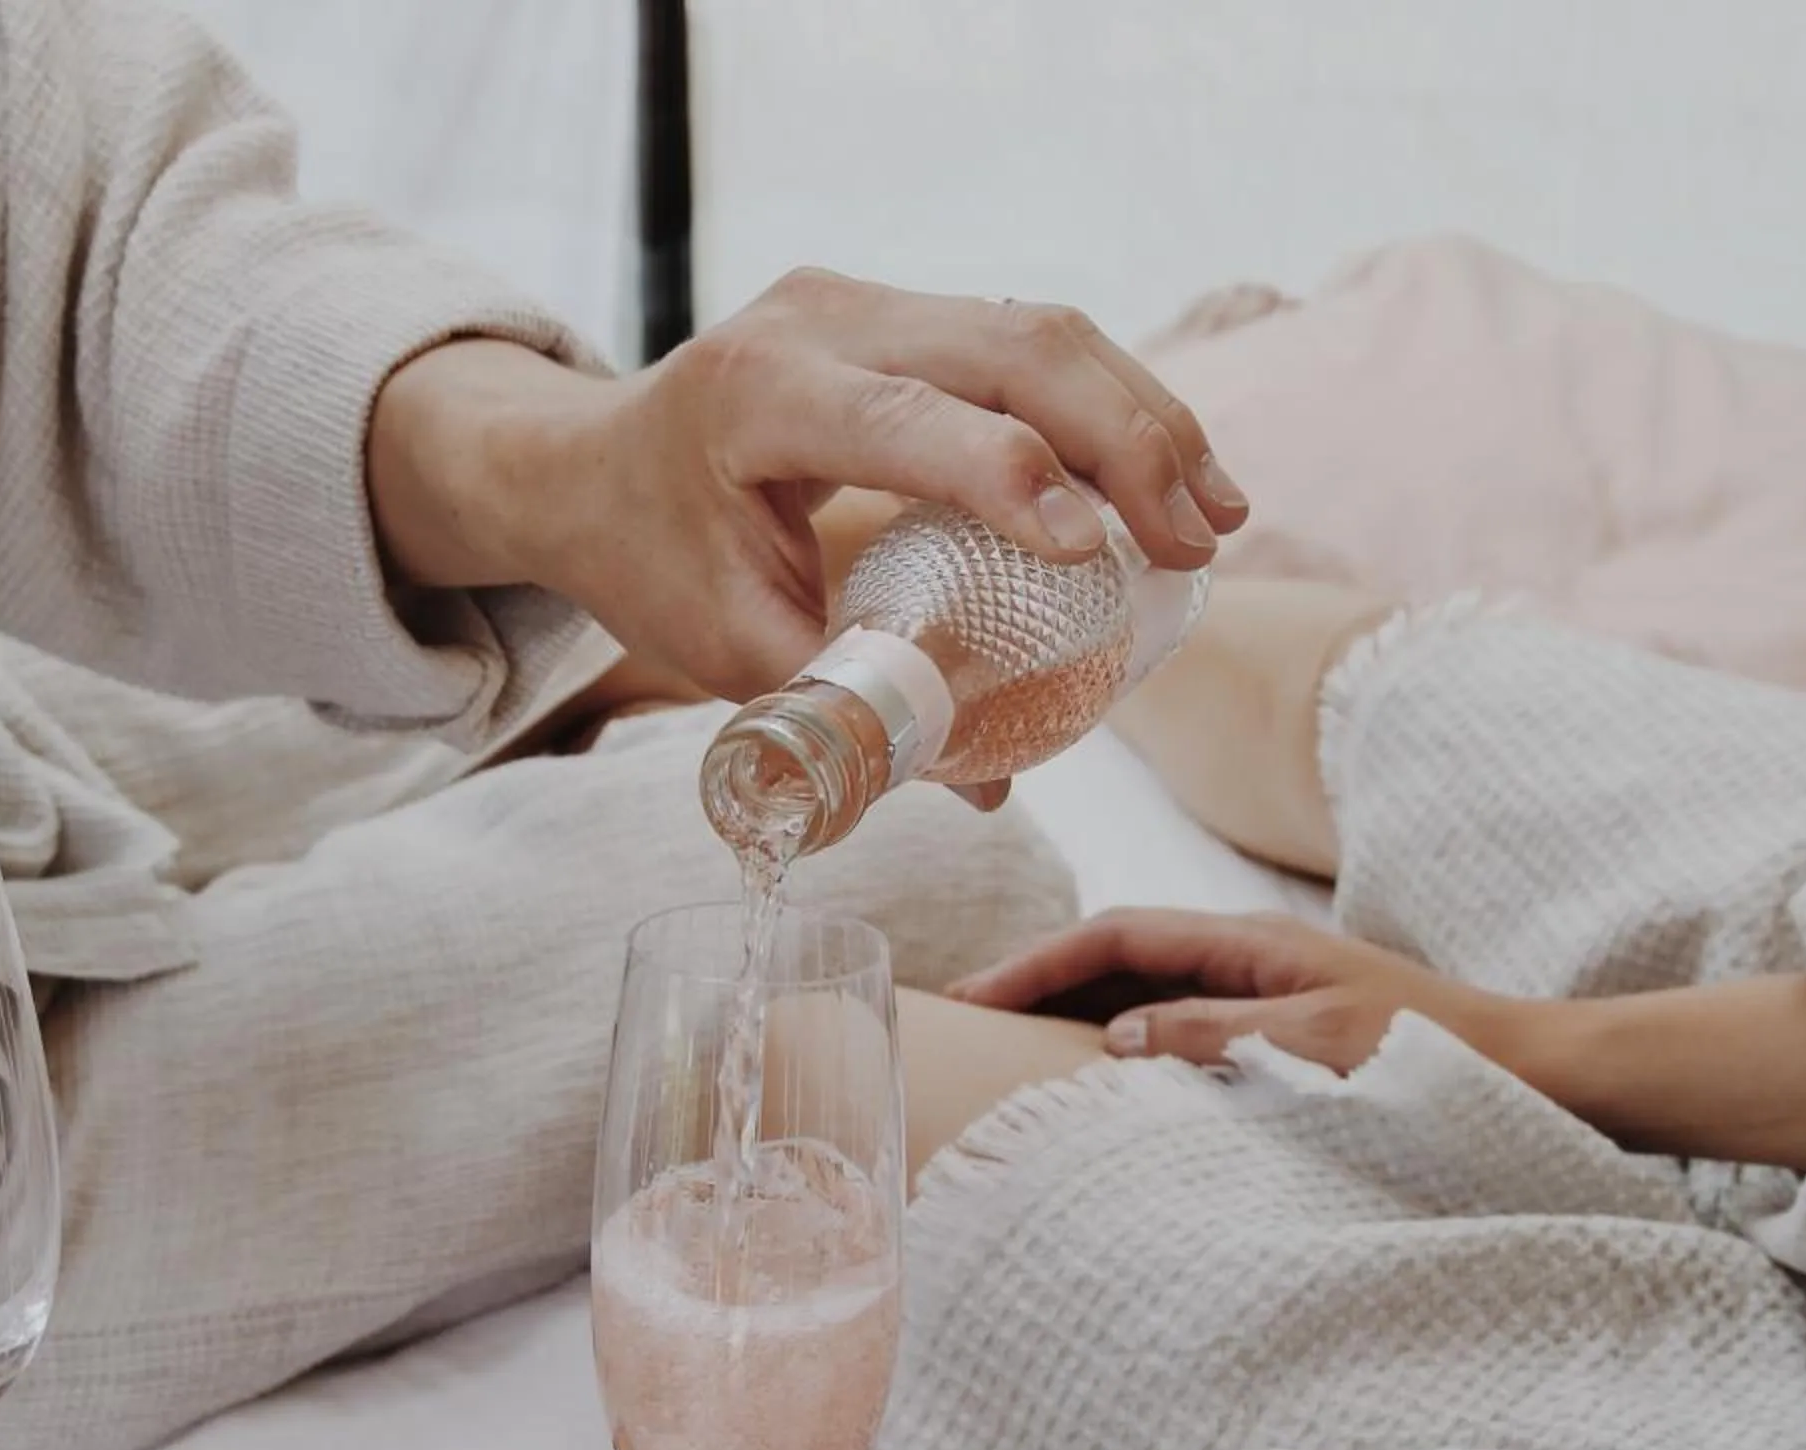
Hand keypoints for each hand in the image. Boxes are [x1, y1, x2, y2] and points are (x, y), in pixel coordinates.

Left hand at [368, 275, 1246, 702]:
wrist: (589, 465)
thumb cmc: (653, 561)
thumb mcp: (729, 653)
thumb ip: (850, 711)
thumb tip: (990, 793)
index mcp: (759, 394)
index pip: (907, 419)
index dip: (1010, 478)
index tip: (1097, 553)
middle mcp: (822, 318)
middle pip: (1009, 346)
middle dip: (1125, 440)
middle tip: (1201, 541)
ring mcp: (869, 300)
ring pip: (1039, 329)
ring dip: (1142, 416)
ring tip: (1216, 512)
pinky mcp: (905, 313)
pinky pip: (1027, 341)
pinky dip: (1108, 405)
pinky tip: (1168, 474)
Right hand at [951, 906, 1540, 1076]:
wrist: (1530, 1074)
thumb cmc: (1432, 1058)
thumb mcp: (1315, 1044)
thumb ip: (1213, 1033)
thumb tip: (1112, 1034)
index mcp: (1251, 944)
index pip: (1115, 936)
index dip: (1035, 963)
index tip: (968, 997)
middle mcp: (1250, 961)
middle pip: (1116, 959)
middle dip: (1036, 986)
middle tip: (959, 1024)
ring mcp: (1263, 998)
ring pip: (1143, 998)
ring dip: (1073, 1020)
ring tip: (1004, 1058)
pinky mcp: (1278, 1038)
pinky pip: (1179, 1035)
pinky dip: (1123, 1052)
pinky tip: (1096, 1089)